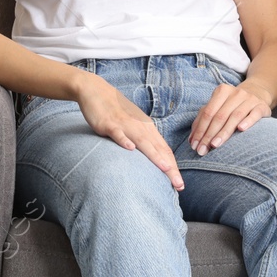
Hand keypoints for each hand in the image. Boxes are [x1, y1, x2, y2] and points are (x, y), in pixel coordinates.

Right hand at [74, 74, 185, 190]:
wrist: (97, 91)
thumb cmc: (117, 112)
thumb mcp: (134, 125)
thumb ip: (143, 140)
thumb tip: (153, 159)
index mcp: (148, 128)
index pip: (164, 150)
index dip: (173, 167)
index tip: (180, 185)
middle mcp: (140, 127)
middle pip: (158, 149)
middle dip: (169, 168)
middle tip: (179, 185)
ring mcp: (125, 125)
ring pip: (142, 141)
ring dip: (154, 155)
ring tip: (164, 168)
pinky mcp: (109, 124)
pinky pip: (118, 133)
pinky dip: (124, 140)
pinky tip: (130, 148)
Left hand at [190, 81, 273, 154]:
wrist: (258, 94)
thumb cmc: (232, 105)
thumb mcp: (218, 107)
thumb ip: (203, 120)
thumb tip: (191, 140)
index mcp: (222, 91)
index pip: (208, 112)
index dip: (200, 130)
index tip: (194, 145)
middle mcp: (236, 93)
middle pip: (220, 116)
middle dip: (209, 134)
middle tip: (202, 150)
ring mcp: (250, 99)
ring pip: (235, 116)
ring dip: (224, 132)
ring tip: (215, 145)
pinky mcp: (262, 106)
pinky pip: (254, 114)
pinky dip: (247, 121)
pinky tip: (241, 129)